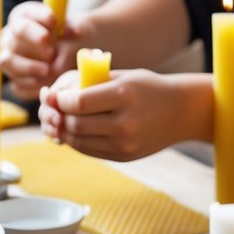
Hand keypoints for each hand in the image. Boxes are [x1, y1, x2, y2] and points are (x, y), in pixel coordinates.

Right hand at [0, 1, 84, 98]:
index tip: (55, 22)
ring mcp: (10, 58)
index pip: (25, 13)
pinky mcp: (16, 79)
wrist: (74, 55)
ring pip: (8, 61)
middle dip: (33, 43)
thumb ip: (74, 30)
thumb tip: (71, 36)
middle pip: (15, 37)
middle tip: (51, 51)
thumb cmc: (72, 37)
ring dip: (27, 66)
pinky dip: (29, 84)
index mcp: (24, 17)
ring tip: (47, 70)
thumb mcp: (78, 28)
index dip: (38, 17)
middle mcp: (11, 36)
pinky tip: (44, 83)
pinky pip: (16, 83)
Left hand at [39, 67, 183, 159]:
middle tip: (54, 107)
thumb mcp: (122, 76)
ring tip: (61, 118)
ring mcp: (125, 144)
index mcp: (124, 95)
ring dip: (63, 130)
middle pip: (75, 124)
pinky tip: (75, 130)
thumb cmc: (147, 88)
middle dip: (59, 115)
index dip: (60, 99)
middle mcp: (125, 122)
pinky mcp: (123, 156)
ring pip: (78, 140)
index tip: (55, 94)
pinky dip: (75, 141)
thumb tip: (51, 96)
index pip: (78, 102)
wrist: (181, 112)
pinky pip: (89, 150)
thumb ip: (88, 84)